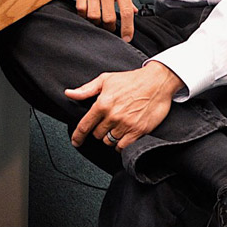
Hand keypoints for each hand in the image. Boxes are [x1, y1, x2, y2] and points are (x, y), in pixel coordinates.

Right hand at [66, 0, 136, 41]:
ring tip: (98, 21)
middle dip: (110, 28)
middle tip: (110, 29)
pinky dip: (84, 15)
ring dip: (96, 23)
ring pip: (94, 16)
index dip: (128, 28)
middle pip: (109, 17)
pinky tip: (87, 13)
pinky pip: (81, 8)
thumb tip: (133, 10)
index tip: (127, 37)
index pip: (127, 12)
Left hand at [66, 61, 184, 150]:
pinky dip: (120, 145)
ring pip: (109, 141)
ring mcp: (126, 125)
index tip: (75, 142)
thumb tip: (69, 94)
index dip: (78, 136)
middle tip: (106, 123)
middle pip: (97, 134)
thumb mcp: (106, 80)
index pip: (85, 125)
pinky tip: (122, 138)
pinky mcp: (138, 131)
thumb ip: (86, 90)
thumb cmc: (131, 80)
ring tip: (115, 128)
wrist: (157, 82)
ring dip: (110, 137)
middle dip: (99, 130)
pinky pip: (123, 146)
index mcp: (103, 104)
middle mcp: (113, 116)